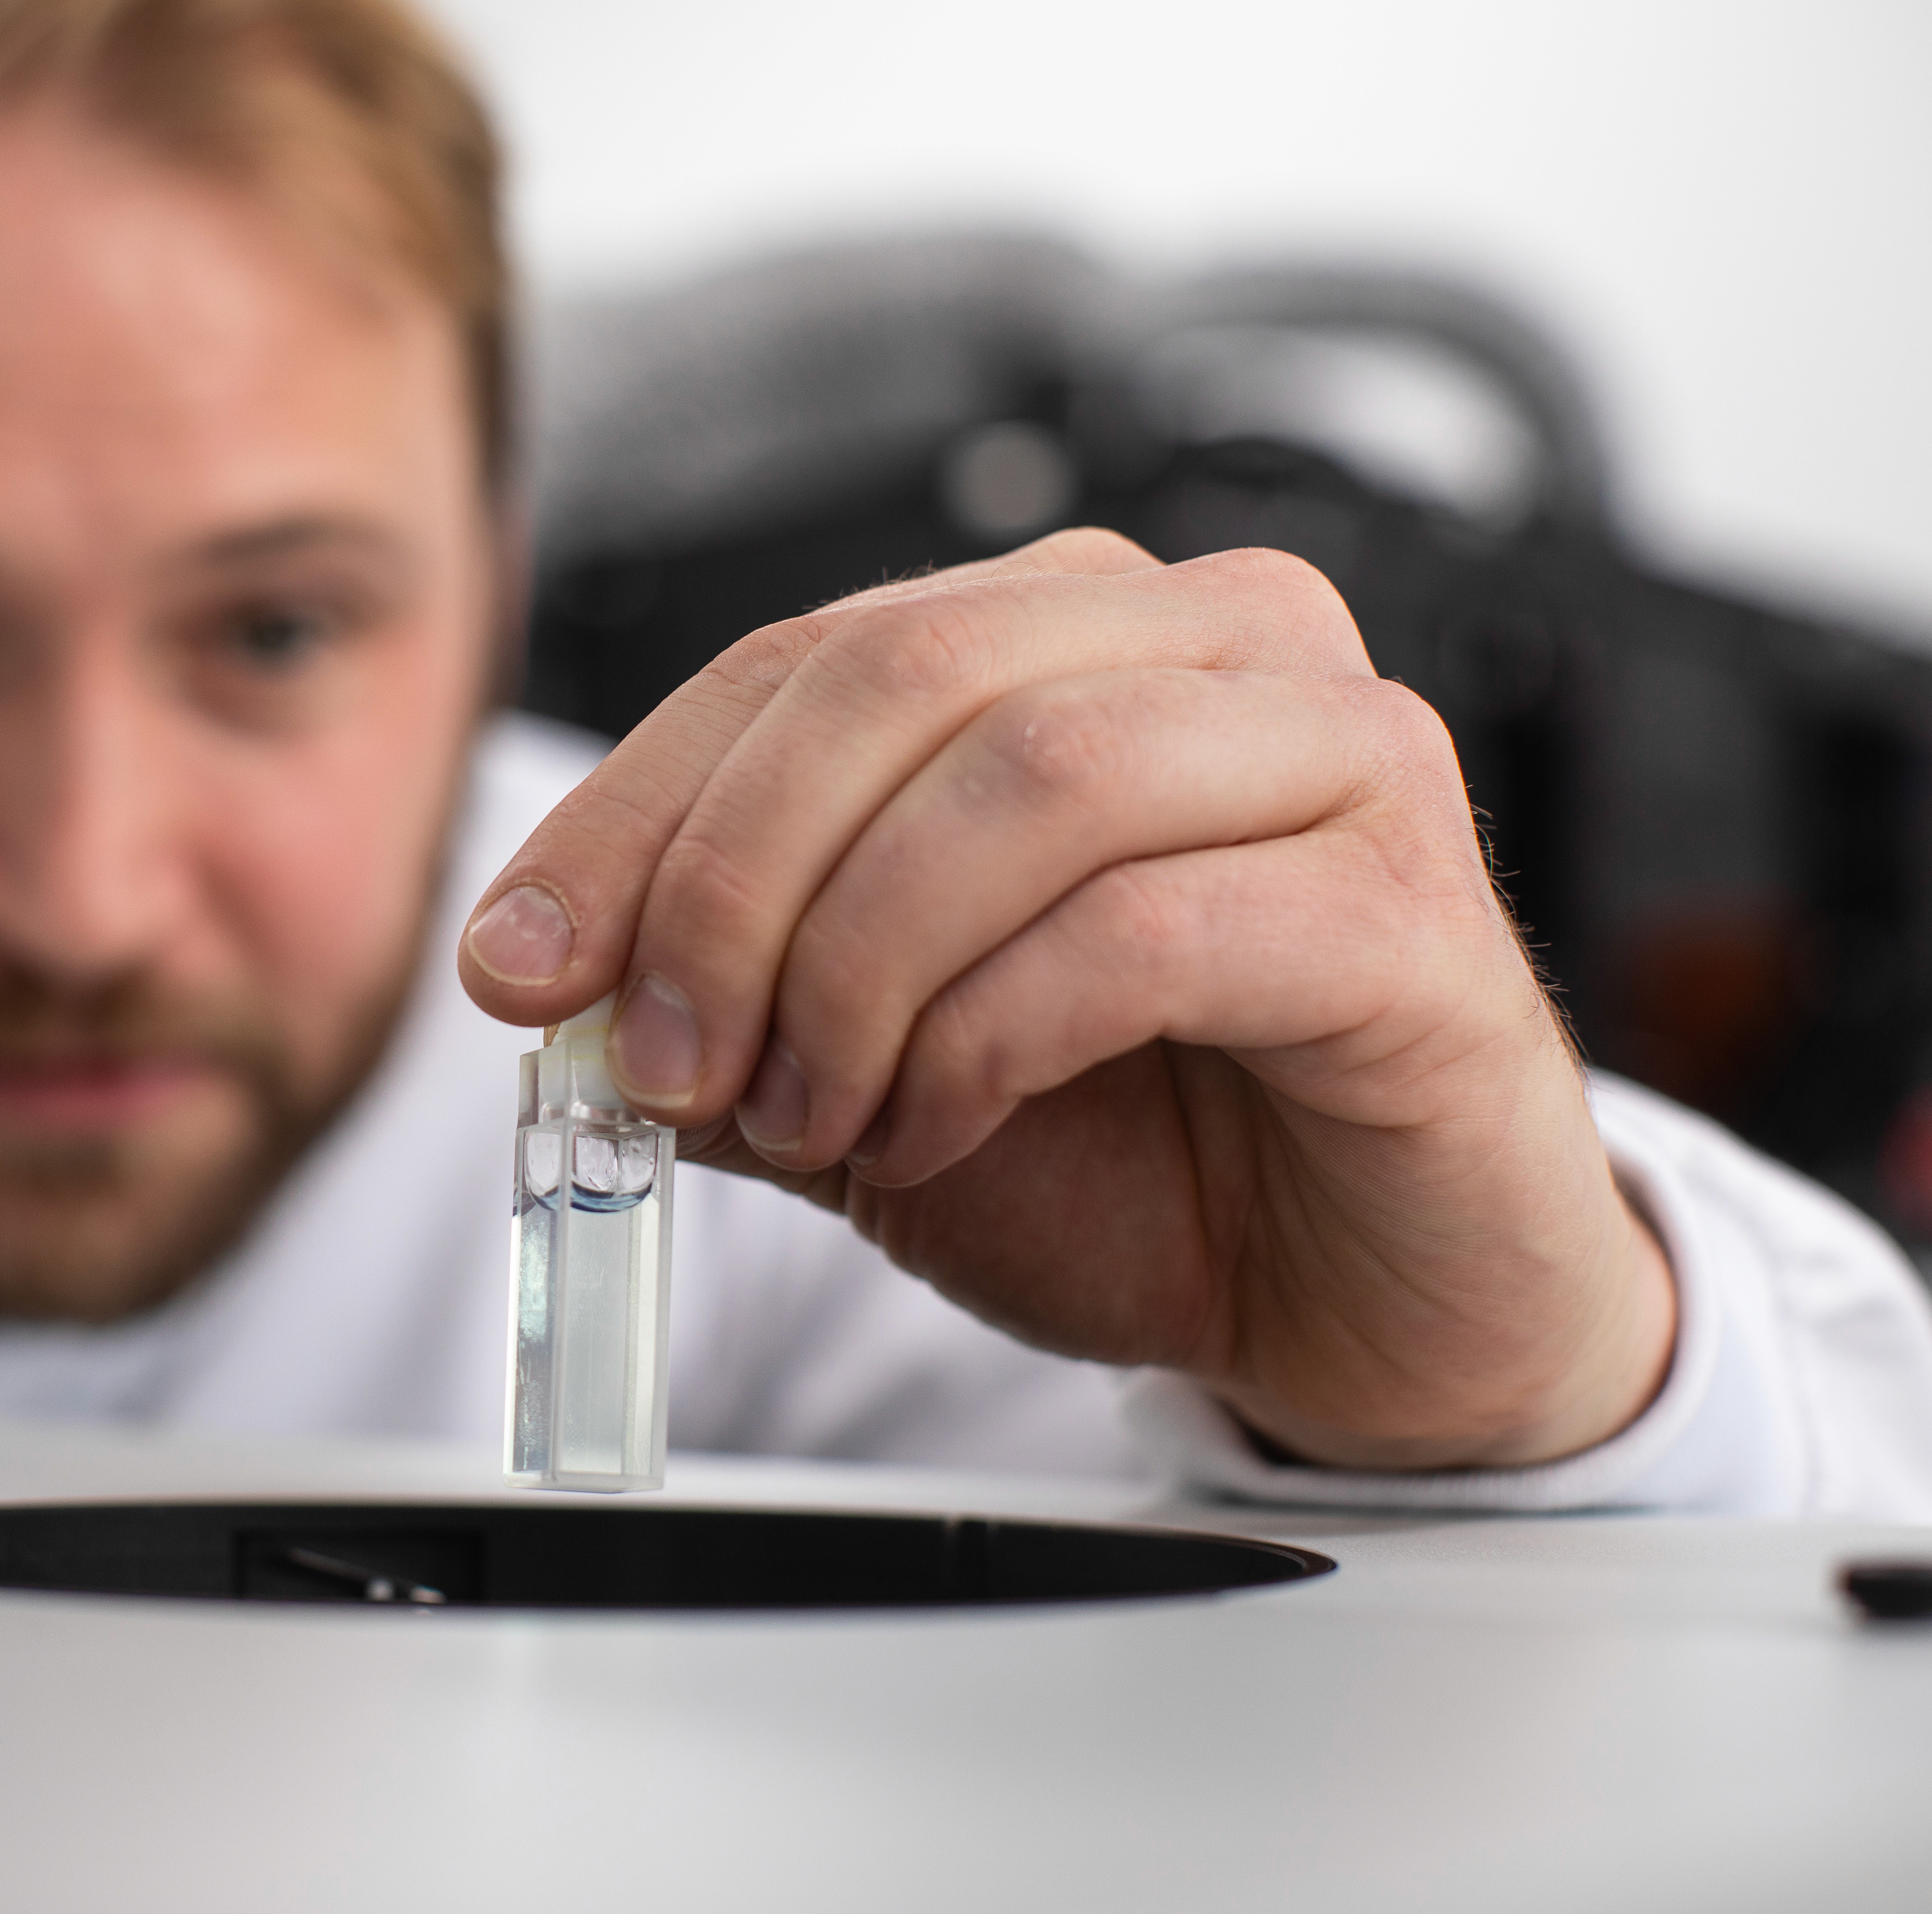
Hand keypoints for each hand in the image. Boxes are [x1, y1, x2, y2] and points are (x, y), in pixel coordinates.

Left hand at [459, 531, 1672, 1469]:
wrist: (1353, 1302)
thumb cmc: (1134, 1154)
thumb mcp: (860, 1063)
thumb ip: (720, 998)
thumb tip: (542, 976)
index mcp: (1074, 629)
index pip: (798, 661)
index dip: (630, 809)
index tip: (515, 966)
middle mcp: (1220, 641)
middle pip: (901, 676)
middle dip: (732, 882)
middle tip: (663, 1060)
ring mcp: (1343, 756)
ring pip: (1027, 781)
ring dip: (857, 968)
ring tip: (810, 1114)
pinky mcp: (1416, 911)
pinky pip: (1144, 928)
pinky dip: (985, 1042)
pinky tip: (934, 1132)